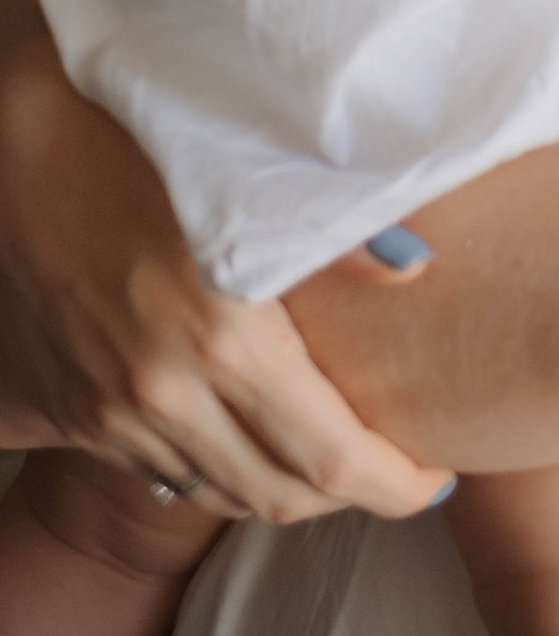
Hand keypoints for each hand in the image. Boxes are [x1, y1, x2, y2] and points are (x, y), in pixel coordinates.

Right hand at [0, 0, 447, 525]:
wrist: (8, 136)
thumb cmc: (143, 137)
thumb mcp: (249, 175)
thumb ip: (340, 234)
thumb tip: (420, 269)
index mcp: (220, 341)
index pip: (332, 462)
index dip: (398, 486)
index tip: (439, 476)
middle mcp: (159, 394)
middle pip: (279, 497)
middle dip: (352, 499)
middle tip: (399, 470)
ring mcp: (106, 411)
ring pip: (218, 493)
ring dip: (283, 486)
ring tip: (334, 451)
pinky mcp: (71, 411)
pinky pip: (161, 471)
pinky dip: (220, 469)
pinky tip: (253, 432)